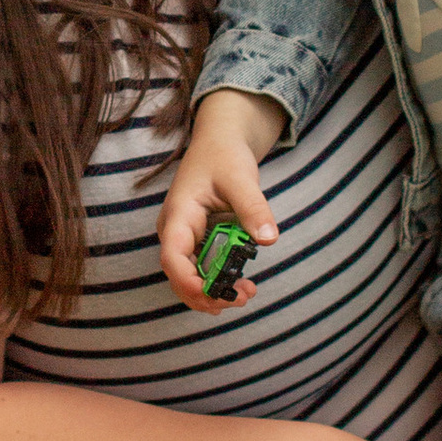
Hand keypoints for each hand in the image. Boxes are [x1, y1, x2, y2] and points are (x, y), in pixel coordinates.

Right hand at [157, 90, 287, 312]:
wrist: (219, 142)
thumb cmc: (224, 155)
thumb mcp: (241, 178)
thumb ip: (253, 209)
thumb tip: (269, 239)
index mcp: (179, 215)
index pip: (173, 257)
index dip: (189, 281)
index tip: (215, 294)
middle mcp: (175, 231)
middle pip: (179, 275)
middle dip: (206, 294)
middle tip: (241, 298)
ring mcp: (184, 238)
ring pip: (189, 276)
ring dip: (213, 291)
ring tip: (246, 294)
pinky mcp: (197, 240)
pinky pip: (201, 268)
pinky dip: (217, 281)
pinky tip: (239, 287)